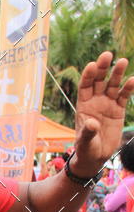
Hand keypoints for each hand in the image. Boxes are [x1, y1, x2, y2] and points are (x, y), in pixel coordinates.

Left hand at [72, 52, 133, 176]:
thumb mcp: (85, 141)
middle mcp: (95, 100)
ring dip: (117, 73)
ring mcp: (107, 103)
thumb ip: (88, 132)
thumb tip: (92, 123)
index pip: (85, 86)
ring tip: (122, 62)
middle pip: (99, 80)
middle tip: (107, 55)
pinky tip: (133, 80)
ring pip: (113, 85)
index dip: (88, 75)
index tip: (92, 65)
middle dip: (103, 68)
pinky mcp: (118, 109)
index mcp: (83, 104)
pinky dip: (128, 88)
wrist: (97, 156)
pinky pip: (124, 96)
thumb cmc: (86, 148)